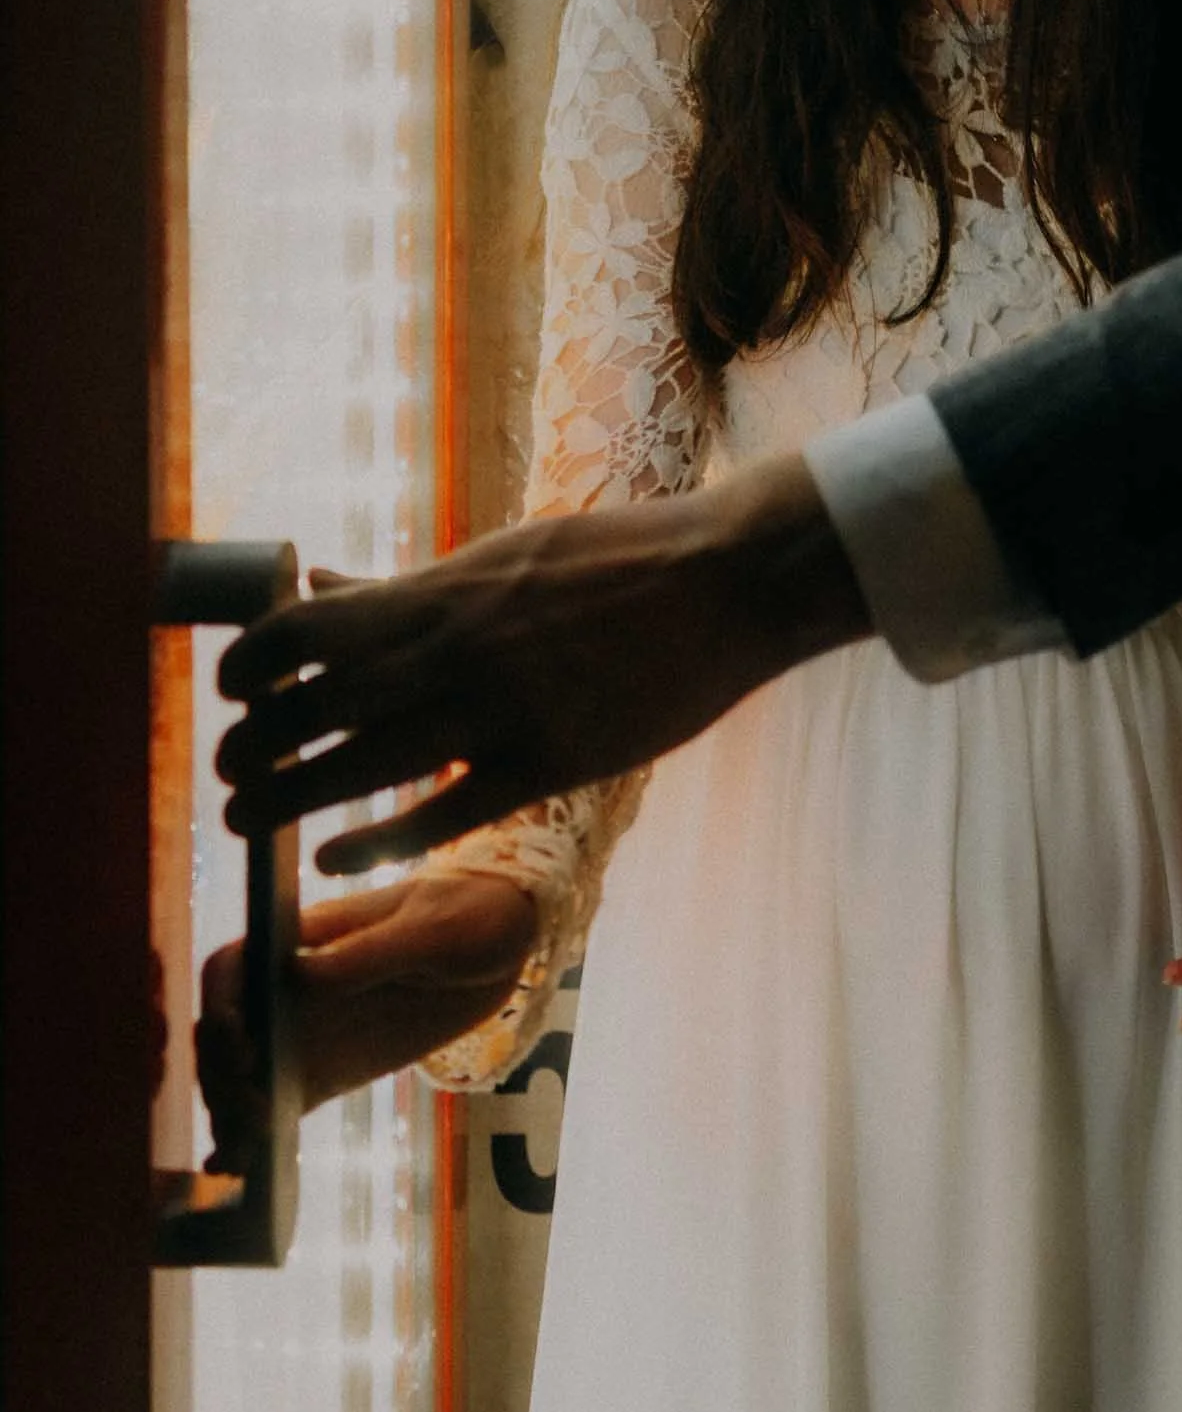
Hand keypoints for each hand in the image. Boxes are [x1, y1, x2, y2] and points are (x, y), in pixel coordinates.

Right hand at [196, 872, 538, 1155]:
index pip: (231, 968)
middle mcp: (288, 989)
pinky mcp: (327, 1071)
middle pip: (223, 1032)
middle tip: (250, 1109)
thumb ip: (369, 955)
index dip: (220, 1002)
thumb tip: (300, 981)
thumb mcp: (430, 931)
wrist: (501, 940)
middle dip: (220, 1072)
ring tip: (240, 1153)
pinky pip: (280, 1105)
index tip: (236, 1038)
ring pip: (242, 1076)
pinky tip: (248, 1171)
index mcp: (303, 941)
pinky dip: (258, 1137)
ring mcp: (305, 1032)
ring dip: (229, 1114)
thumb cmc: (464, 915)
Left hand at [216, 458, 867, 872]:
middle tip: (226, 774)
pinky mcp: (550, 761)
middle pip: (318, 705)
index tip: (231, 690)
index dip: (252, 664)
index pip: (307, 628)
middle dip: (256, 743)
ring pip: (366, 765)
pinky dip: (380, 838)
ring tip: (246, 822)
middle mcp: (455, 651)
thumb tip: (316, 582)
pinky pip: (446, 813)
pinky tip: (335, 856)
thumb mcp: (500, 554)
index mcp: (441, 592)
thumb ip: (405, 586)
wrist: (725, 580)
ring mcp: (502, 710)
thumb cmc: (617, 560)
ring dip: (293, 797)